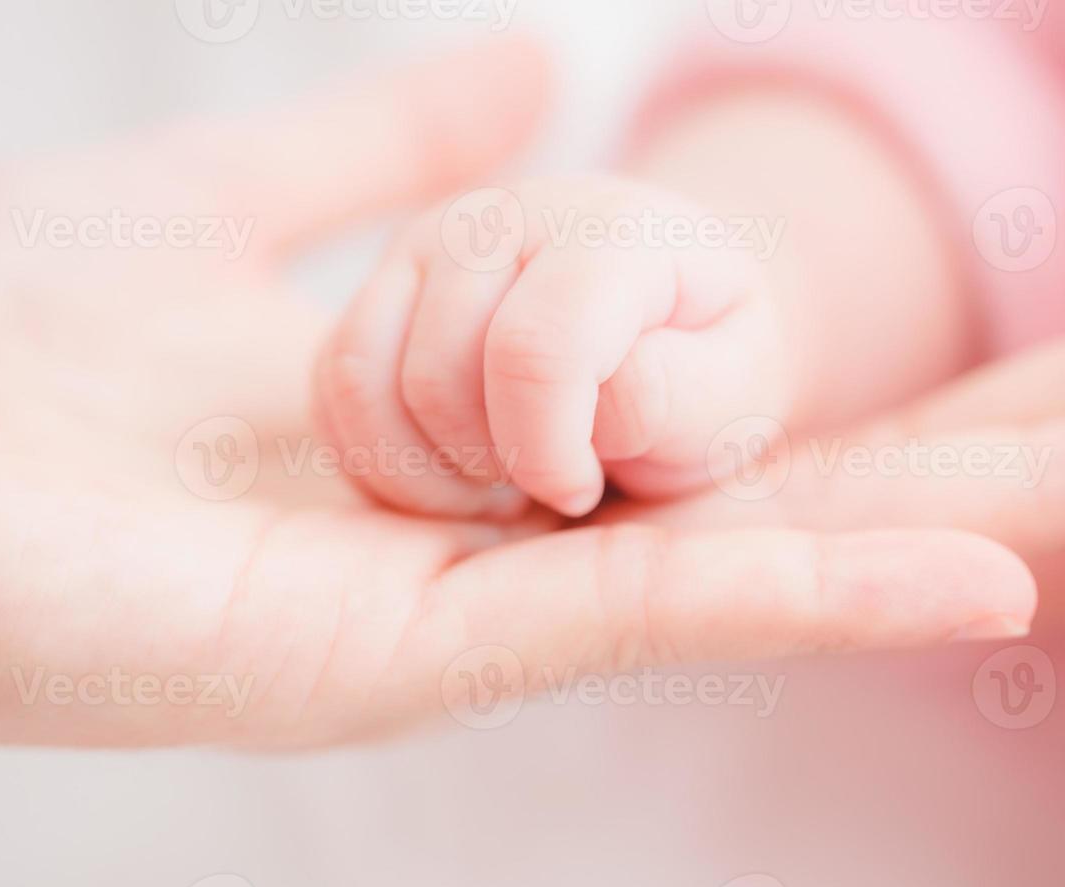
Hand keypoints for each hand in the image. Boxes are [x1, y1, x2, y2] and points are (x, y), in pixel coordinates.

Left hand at [0, 42, 1039, 748]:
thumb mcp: (219, 215)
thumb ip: (368, 169)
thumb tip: (516, 75)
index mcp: (483, 428)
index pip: (775, 389)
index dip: (953, 346)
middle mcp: (513, 527)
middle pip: (833, 468)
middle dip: (1056, 428)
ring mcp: (473, 603)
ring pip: (791, 540)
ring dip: (1018, 497)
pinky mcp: (400, 650)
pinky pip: (649, 599)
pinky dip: (820, 580)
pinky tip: (989, 569)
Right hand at [318, 177, 796, 517]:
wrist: (659, 323)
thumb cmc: (701, 371)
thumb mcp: (732, 398)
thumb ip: (681, 397)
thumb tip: (600, 392)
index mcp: (611, 231)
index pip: (538, 349)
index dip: (549, 453)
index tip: (582, 492)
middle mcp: (502, 217)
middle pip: (439, 376)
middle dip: (490, 470)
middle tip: (548, 490)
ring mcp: (425, 246)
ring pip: (365, 383)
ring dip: (429, 473)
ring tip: (503, 486)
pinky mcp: (374, 290)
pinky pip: (332, 390)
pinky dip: (380, 459)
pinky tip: (456, 475)